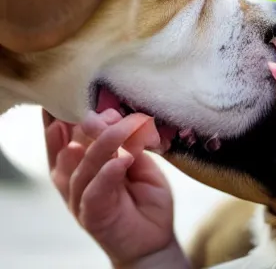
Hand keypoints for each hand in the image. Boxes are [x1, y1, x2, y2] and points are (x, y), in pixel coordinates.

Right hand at [43, 109, 185, 267]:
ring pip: (82, 167)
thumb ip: (126, 142)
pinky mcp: (92, 216)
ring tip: (117, 130)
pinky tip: (120, 161)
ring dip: (101, 146)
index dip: (64, 117)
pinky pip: (95, 192)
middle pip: (71, 147)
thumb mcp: (139, 161)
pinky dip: (106, 174)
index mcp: (81, 162)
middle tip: (104, 112)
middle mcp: (74, 178)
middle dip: (86, 127)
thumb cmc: (144, 196)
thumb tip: (111, 117)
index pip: (65, 137)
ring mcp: (80, 198)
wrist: (154, 236)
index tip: (70, 95)